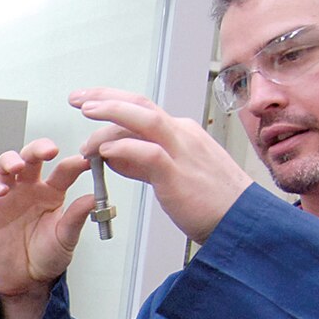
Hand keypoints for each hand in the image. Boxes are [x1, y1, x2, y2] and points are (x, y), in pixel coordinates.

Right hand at [0, 139, 97, 318]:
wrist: (26, 281)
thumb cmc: (47, 257)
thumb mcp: (66, 239)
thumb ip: (76, 218)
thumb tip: (93, 198)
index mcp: (52, 193)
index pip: (63, 170)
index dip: (73, 163)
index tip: (85, 160)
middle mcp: (30, 190)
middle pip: (31, 158)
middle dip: (37, 149)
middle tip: (48, 150)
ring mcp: (8, 198)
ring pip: (4, 167)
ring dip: (10, 161)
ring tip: (18, 166)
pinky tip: (0, 190)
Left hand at [69, 87, 254, 241]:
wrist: (242, 222)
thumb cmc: (209, 202)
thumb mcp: (170, 174)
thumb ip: (142, 163)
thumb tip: (113, 155)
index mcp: (180, 133)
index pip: (141, 109)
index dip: (112, 101)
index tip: (88, 100)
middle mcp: (182, 135)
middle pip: (140, 104)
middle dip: (105, 97)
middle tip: (76, 98)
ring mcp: (182, 152)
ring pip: (145, 119)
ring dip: (112, 114)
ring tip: (85, 115)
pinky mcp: (179, 175)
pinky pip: (150, 153)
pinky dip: (124, 149)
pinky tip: (104, 152)